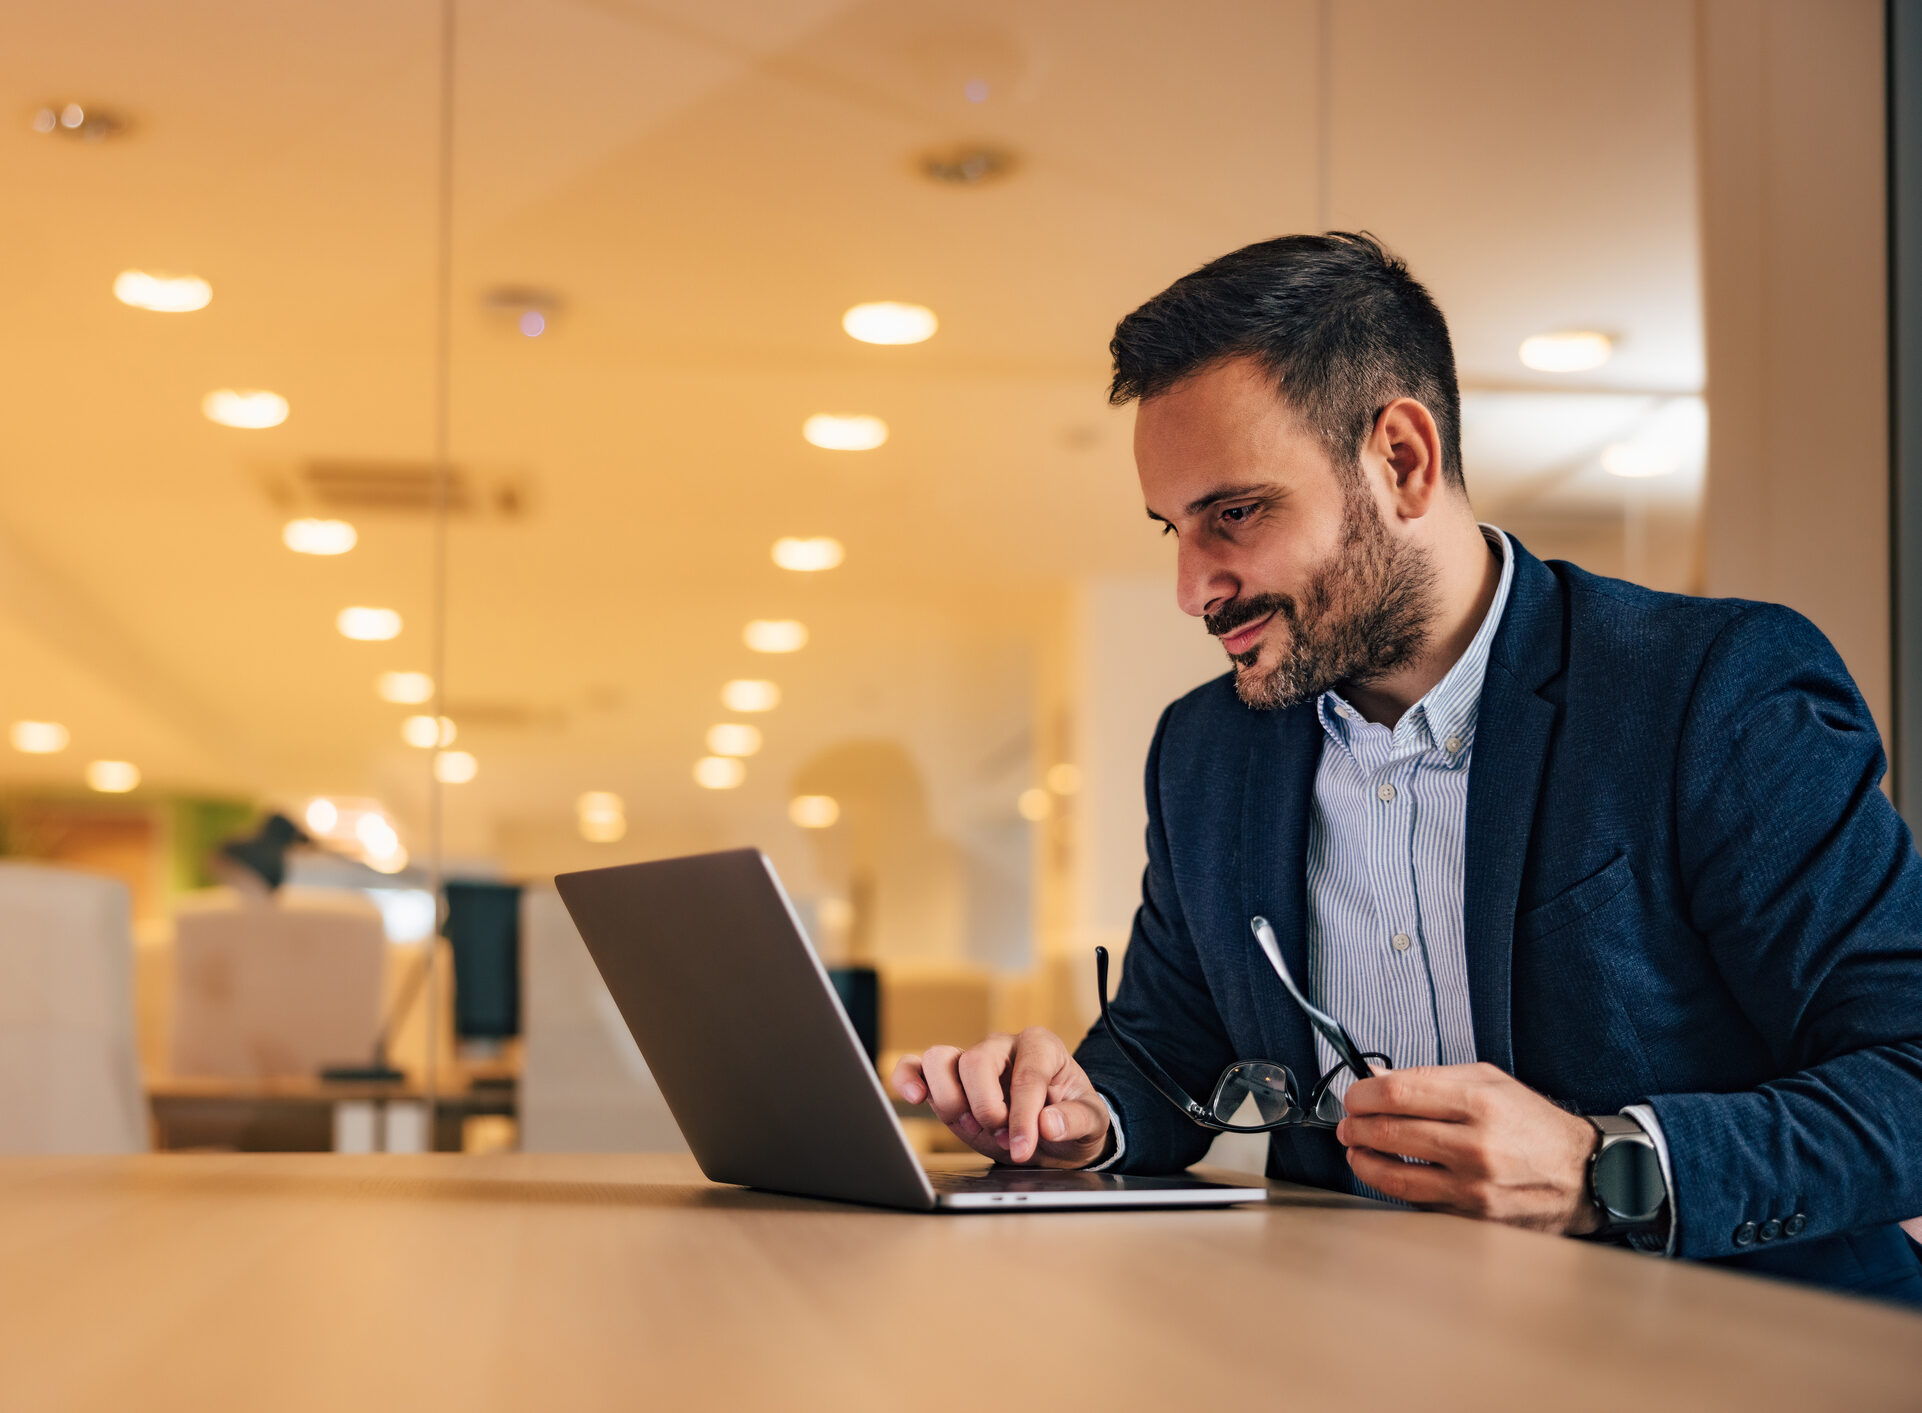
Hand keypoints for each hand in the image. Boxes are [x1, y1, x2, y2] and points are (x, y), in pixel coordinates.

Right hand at [891, 1027, 1111, 1167]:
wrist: (1056, 1129)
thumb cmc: (1071, 1117)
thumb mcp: (1092, 1122)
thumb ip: (1074, 1121)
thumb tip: (1048, 1124)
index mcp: (1041, 1046)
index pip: (1026, 1076)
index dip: (1022, 1116)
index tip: (1024, 1149)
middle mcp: (1001, 1046)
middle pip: (976, 1062)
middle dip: (987, 1108)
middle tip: (1004, 1138)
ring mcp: (970, 1061)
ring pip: (941, 1059)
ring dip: (951, 1100)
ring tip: (972, 1127)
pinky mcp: (948, 1081)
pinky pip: (917, 1067)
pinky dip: (908, 1078)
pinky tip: (912, 1096)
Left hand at [1335, 1062, 1601, 1234]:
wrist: (1583, 1176)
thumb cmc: (1534, 1125)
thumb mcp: (1489, 1082)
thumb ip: (1430, 1078)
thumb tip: (1376, 1078)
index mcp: (1479, 1102)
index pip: (1398, 1093)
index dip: (1363, 1094)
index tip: (1354, 1096)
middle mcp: (1475, 1145)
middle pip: (1389, 1132)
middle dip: (1356, 1126)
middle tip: (1349, 1124)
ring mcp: (1473, 1186)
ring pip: (1394, 1175)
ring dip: (1363, 1161)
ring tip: (1357, 1151)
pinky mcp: (1473, 1218)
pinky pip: (1417, 1202)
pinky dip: (1394, 1187)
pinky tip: (1388, 1174)